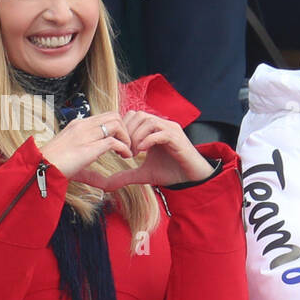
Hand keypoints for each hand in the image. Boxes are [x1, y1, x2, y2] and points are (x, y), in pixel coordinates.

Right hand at [39, 111, 132, 179]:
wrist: (39, 168)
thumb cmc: (52, 166)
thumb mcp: (74, 159)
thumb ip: (91, 167)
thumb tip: (105, 184)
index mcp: (78, 125)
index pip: (104, 116)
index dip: (118, 127)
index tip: (121, 142)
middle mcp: (82, 126)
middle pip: (114, 116)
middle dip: (126, 129)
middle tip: (128, 146)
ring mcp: (85, 135)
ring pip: (116, 124)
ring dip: (127, 138)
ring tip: (127, 152)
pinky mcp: (88, 147)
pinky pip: (114, 142)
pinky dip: (124, 148)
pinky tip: (125, 156)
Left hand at [82, 111, 212, 189]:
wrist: (192, 179)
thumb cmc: (171, 173)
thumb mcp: (144, 174)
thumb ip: (126, 175)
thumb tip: (107, 185)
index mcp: (154, 129)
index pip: (133, 116)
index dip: (123, 129)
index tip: (118, 147)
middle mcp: (162, 125)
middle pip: (138, 115)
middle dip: (127, 132)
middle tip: (124, 150)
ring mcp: (171, 129)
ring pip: (148, 121)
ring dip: (136, 136)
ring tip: (133, 152)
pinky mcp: (177, 138)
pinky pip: (160, 133)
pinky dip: (148, 140)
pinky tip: (141, 152)